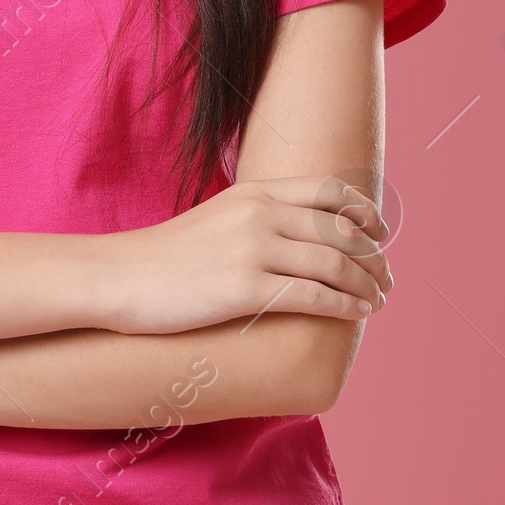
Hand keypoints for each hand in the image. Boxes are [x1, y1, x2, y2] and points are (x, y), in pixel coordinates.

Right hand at [100, 176, 392, 334]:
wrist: (117, 277)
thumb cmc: (164, 257)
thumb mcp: (217, 219)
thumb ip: (256, 220)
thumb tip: (294, 239)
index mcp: (255, 192)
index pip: (331, 190)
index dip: (365, 212)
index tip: (381, 234)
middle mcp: (260, 214)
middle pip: (342, 229)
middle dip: (374, 257)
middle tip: (387, 279)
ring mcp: (253, 249)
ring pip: (335, 263)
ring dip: (367, 284)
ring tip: (379, 300)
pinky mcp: (244, 288)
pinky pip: (313, 296)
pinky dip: (344, 305)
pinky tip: (357, 314)